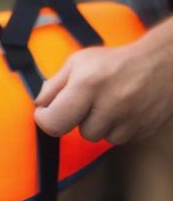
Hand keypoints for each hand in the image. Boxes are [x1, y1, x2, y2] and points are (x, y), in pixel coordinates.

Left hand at [34, 39, 172, 144]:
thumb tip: (39, 104)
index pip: (54, 121)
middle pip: (78, 132)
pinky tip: (120, 109)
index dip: (44, 119)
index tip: (45, 111)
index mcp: (87, 84)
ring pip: (98, 137)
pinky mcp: (143, 130)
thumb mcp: (78, 62)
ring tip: (106, 102)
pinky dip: (115, 128)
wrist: (161, 63)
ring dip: (97, 124)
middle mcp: (109, 104)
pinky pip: (118, 139)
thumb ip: (54, 84)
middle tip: (85, 101)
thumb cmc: (114, 61)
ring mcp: (129, 119)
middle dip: (76, 119)